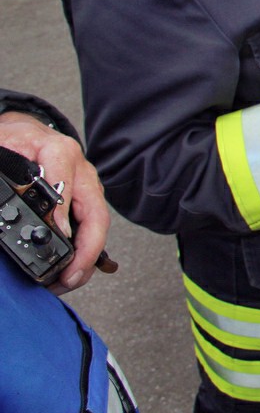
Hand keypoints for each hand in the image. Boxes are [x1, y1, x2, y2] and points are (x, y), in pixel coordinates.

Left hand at [0, 111, 107, 293]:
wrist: (24, 131)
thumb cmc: (14, 140)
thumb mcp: (4, 148)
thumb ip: (9, 176)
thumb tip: (16, 206)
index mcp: (59, 152)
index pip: (65, 184)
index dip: (61, 212)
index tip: (58, 236)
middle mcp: (81, 170)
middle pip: (95, 213)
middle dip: (87, 250)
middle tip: (70, 276)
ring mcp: (87, 185)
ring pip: (97, 224)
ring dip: (87, 257)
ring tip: (68, 280)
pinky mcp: (86, 198)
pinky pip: (91, 226)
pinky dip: (85, 251)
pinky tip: (74, 270)